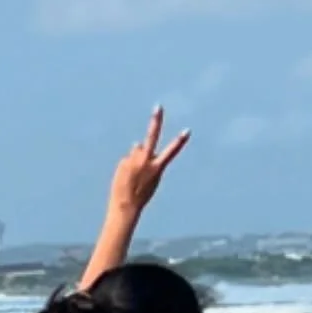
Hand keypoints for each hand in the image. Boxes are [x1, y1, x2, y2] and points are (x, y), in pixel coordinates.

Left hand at [108, 106, 190, 220]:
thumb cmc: (142, 195)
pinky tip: (126, 178)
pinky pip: (128, 160)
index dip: (179, 141)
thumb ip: (147, 161)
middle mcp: (146, 161)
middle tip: (159, 107)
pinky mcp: (124, 161)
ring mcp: (134, 159)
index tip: (187, 131)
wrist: (126, 205)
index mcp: (157, 168)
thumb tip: (137, 143)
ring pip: (137, 151)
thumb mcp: (151, 180)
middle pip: (152, 136)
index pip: (171, 152)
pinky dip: (128, 166)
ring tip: (134, 176)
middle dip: (156, 121)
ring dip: (136, 159)